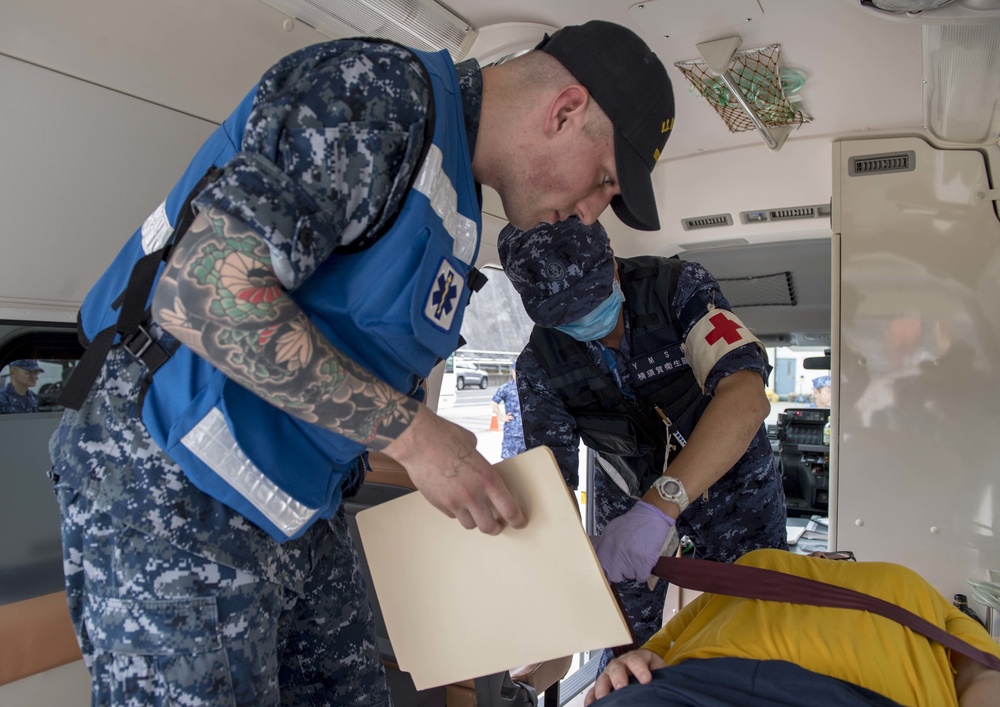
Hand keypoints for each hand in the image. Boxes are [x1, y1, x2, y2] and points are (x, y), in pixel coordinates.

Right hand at [382, 405, 526, 533]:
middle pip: (489, 526)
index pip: (509, 510)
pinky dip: (457, 512)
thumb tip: (479, 465)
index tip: (519, 522)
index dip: (517, 520)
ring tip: (475, 513)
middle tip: (496, 525)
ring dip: (474, 520)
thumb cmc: (444, 437)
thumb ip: (479, 462)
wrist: (419, 441)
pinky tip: (456, 501)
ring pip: (469, 524)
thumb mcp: (472, 447)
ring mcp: (454, 502)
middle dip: (495, 528)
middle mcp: (473, 495)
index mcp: (488, 479)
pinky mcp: (438, 503)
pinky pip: (452, 515)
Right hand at [584, 649, 665, 704]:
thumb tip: (669, 682)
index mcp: (635, 658)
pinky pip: (594, 690)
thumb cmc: (651, 670)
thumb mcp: (658, 668)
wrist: (644, 670)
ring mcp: (609, 674)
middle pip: (616, 668)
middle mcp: (620, 664)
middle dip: (619, 678)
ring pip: (603, 679)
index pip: (636, 660)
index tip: (646, 680)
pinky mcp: (603, 684)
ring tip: (604, 698)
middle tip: (622, 687)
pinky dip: (591, 697)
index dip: (640, 669)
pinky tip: (591, 704)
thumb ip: (661, 673)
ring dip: (602, 688)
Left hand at [592, 501, 675, 582]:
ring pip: (630, 576)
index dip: (606, 571)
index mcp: (604, 547)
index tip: (611, 570)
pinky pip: (642, 577)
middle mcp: (614, 555)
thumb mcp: (610, 530)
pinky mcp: (643, 563)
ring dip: (635, 569)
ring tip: (638, 554)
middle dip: (622, 571)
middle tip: (628, 559)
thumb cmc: (631, 523)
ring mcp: (628, 560)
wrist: (650, 516)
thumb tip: (594, 553)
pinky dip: (645, 571)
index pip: (600, 569)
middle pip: (615, 576)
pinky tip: (646, 558)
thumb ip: (601, 544)